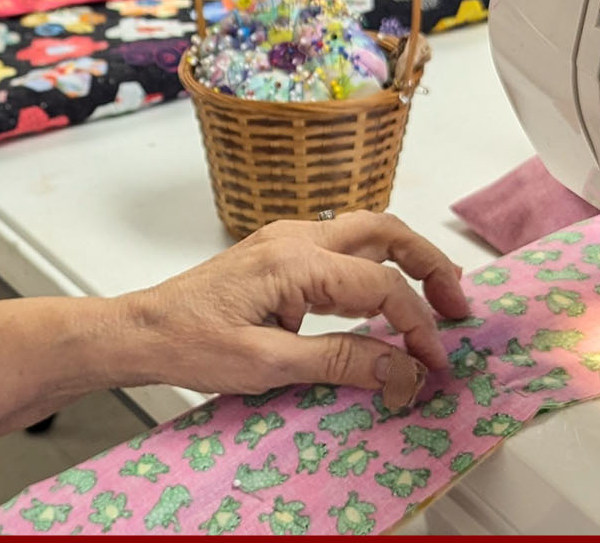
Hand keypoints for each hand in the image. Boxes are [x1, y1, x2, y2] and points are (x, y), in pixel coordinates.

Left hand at [114, 212, 469, 407]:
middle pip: (385, 231)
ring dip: (406, 262)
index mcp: (293, 261)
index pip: (381, 286)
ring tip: (436, 301)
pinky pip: (342, 250)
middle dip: (430, 264)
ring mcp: (286, 241)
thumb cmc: (189, 342)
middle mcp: (294, 239)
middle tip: (458, 308)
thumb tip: (401, 368)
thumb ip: (340, 361)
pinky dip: (376, 268)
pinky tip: (384, 301)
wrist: (141, 331)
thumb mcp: (268, 364)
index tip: (433, 365)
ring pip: (366, 233)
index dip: (417, 327)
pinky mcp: (279, 256)